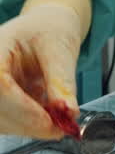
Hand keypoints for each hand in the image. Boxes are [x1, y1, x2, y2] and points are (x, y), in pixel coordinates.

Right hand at [0, 0, 90, 137]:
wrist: (46, 27)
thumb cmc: (50, 29)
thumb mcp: (61, 49)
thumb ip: (62, 81)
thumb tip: (68, 112)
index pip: (0, 84)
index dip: (22, 108)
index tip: (49, 122)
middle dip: (29, 123)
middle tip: (60, 127)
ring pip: (1, 121)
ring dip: (29, 126)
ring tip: (58, 118)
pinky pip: (8, 121)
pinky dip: (29, 124)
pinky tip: (46, 114)